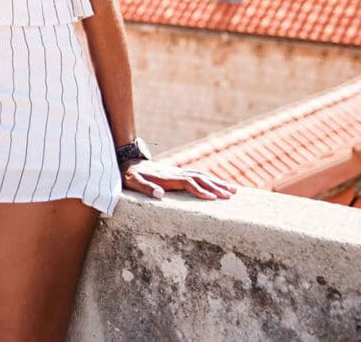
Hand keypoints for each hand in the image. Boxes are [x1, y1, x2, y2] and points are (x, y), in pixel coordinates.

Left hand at [122, 159, 237, 200]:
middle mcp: (176, 173)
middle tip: (232, 194)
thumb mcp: (133, 182)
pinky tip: (217, 184)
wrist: (127, 161)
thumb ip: (145, 187)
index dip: (201, 191)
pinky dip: (210, 179)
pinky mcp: (177, 173)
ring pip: (202, 176)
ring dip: (217, 182)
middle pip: (200, 178)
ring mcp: (178, 172)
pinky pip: (197, 175)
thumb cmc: (129, 175)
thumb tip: (159, 195)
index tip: (213, 199)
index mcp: (168, 177)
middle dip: (217, 186)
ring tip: (233, 190)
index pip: (188, 183)